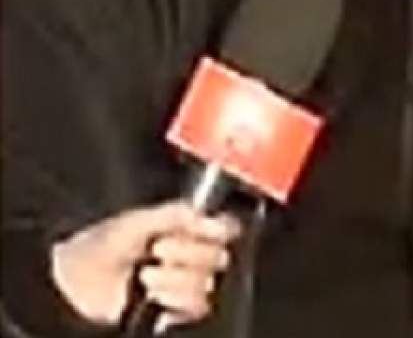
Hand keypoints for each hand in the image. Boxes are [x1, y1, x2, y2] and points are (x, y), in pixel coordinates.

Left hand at [50, 200, 240, 331]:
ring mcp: (183, 284)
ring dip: (174, 279)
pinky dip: (175, 300)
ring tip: (146, 277)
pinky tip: (154, 296)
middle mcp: (190, 256)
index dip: (218, 230)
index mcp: (186, 229)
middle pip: (218, 256)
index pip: (226, 228)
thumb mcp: (137, 221)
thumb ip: (176, 214)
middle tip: (158, 251)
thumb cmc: (99, 249)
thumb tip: (207, 214)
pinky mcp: (177, 310)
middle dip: (187, 254)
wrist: (74, 286)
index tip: (199, 230)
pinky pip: (197, 306)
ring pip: (206, 282)